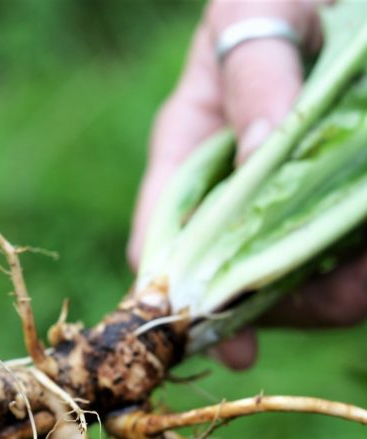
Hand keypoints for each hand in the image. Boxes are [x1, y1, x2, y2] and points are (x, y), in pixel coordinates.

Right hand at [129, 0, 366, 368]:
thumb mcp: (253, 6)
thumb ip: (252, 72)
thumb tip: (257, 151)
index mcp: (187, 153)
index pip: (160, 241)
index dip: (184, 296)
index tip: (229, 336)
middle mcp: (224, 194)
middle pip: (229, 280)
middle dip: (282, 304)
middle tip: (346, 301)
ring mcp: (272, 208)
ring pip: (285, 280)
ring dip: (329, 295)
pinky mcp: (320, 211)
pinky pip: (329, 259)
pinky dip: (353, 272)